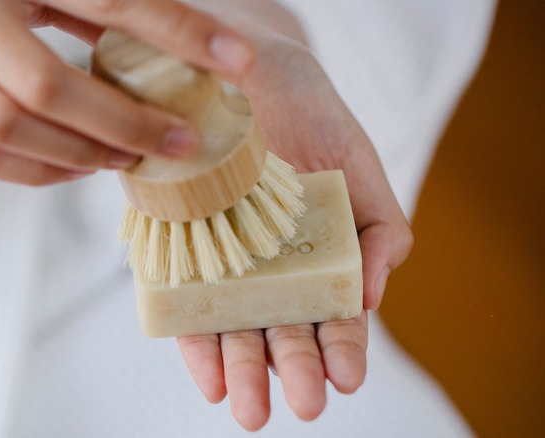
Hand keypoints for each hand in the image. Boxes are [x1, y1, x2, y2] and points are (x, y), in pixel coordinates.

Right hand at [0, 0, 255, 184]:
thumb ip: (91, 1)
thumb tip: (180, 33)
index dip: (176, 30)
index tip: (237, 60)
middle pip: (45, 85)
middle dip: (122, 123)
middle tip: (177, 141)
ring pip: (7, 130)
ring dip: (79, 154)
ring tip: (127, 158)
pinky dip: (38, 172)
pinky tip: (75, 168)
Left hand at [176, 7, 412, 430]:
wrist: (248, 74)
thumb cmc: (314, 120)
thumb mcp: (361, 171)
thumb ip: (382, 233)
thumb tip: (373, 298)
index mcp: (318, 264)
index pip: (332, 319)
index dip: (341, 351)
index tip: (347, 377)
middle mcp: (271, 275)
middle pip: (281, 333)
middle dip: (291, 371)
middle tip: (303, 404)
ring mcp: (225, 266)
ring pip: (233, 330)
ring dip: (243, 371)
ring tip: (250, 407)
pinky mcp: (181, 252)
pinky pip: (185, 305)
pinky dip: (195, 343)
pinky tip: (208, 377)